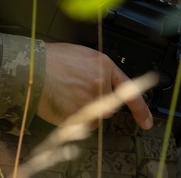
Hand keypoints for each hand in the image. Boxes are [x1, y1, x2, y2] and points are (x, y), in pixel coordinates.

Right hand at [37, 42, 152, 130]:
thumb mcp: (83, 56)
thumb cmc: (53, 60)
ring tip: (67, 95)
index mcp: (104, 65)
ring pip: (94, 116)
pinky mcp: (78, 112)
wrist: (33, 67)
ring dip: (85, 112)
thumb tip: (103, 84)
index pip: (129, 90)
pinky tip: (63, 103)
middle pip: (108, 105)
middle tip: (77, 92)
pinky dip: (74, 118)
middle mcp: (101, 82)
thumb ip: (98, 71)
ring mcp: (90, 99)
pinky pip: (82, 123)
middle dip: (96, 103)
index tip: (147, 122)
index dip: (140, 108)